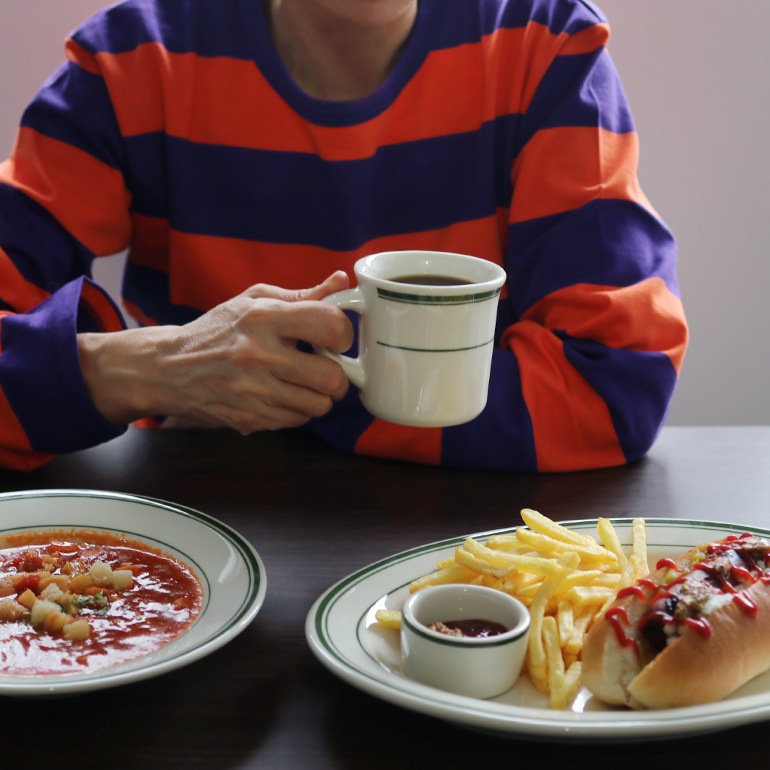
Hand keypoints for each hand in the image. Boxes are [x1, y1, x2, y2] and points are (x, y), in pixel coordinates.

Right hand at [79, 271, 353, 432]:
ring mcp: (252, 392)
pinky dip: (298, 410)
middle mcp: (258, 356)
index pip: (330, 325)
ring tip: (304, 383)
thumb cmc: (217, 330)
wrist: (169, 368)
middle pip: (331, 378)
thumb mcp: (254, 300)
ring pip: (318, 406)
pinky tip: (283, 394)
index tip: (335, 338)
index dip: (343, 333)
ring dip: (319, 396)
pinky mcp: (249, 419)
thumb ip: (302, 296)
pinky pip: (297, 420)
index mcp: (262, 318)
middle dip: (338, 375)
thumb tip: (340, 282)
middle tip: (326, 368)